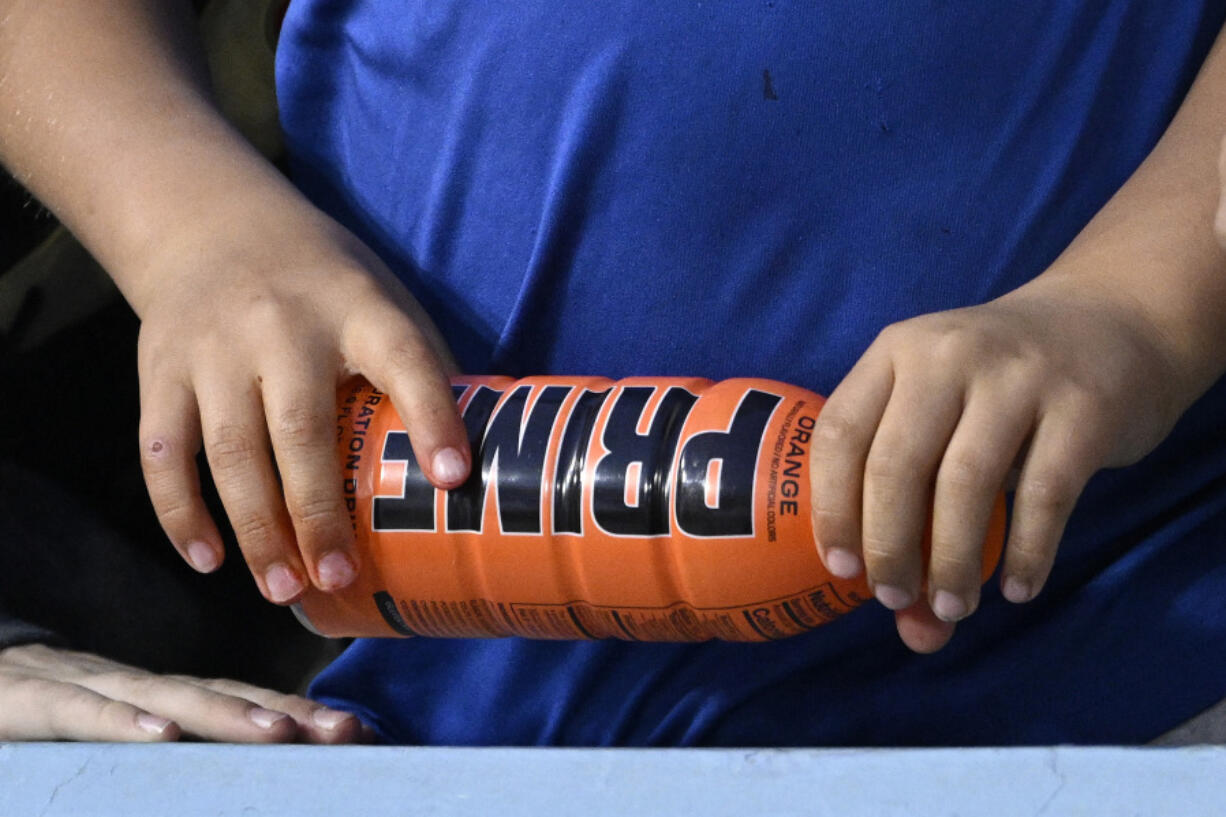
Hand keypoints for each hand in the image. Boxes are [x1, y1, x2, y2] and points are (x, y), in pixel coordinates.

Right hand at [0, 643, 367, 741]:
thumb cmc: (40, 726)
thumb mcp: (108, 750)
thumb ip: (171, 765)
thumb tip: (246, 789)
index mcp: (153, 702)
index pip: (235, 703)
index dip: (295, 714)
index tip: (355, 733)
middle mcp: (130, 689)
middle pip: (217, 694)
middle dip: (285, 711)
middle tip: (343, 731)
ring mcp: (81, 688)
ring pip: (162, 696)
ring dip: (224, 712)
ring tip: (277, 733)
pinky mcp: (27, 703)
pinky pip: (77, 712)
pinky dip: (119, 723)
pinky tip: (160, 737)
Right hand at [134, 204, 470, 604]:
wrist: (212, 224)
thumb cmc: (323, 286)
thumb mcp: (382, 298)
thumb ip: (418, 365)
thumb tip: (473, 459)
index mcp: (357, 307)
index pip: (403, 358)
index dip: (432, 416)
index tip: (452, 478)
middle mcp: (282, 326)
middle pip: (300, 428)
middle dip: (319, 510)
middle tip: (341, 575)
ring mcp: (214, 349)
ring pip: (228, 449)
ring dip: (256, 528)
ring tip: (285, 590)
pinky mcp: (161, 370)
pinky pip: (162, 451)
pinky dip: (180, 511)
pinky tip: (209, 558)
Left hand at [809, 274, 1187, 651]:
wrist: (1110, 320)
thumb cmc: (998, 386)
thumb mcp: (947, 416)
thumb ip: (917, 507)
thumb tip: (914, 632)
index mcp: (895, 352)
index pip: (840, 433)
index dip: (831, 507)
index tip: (841, 570)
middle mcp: (947, 355)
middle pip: (896, 465)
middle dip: (889, 548)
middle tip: (894, 599)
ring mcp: (1017, 375)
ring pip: (965, 483)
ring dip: (952, 561)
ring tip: (952, 607)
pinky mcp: (1082, 405)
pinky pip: (1044, 494)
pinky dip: (1026, 552)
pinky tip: (1016, 588)